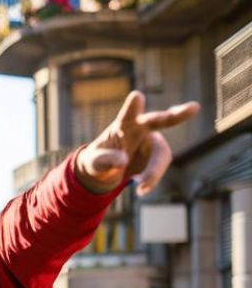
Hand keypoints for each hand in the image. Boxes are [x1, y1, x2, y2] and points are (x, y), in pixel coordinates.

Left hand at [76, 91, 199, 195]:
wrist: (105, 173)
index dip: (133, 106)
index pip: (128, 114)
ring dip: (154, 171)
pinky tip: (141, 190)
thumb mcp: (93, 163)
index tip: (137, 96)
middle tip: (194, 107)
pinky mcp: (157, 156)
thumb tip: (123, 161)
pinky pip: (159, 168)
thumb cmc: (97, 162)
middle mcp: (141, 129)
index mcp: (123, 125)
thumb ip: (104, 160)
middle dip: (176, 115)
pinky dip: (152, 179)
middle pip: (159, 121)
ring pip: (161, 154)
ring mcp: (152, 142)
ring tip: (141, 189)